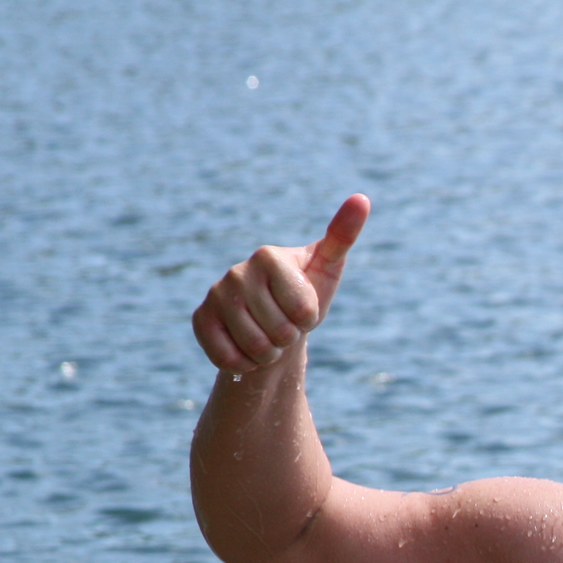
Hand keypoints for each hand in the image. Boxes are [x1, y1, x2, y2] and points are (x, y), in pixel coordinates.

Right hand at [192, 195, 369, 373]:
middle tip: (283, 323)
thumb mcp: (328, 267)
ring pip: (257, 349)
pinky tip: (246, 348)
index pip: (304, 311)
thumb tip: (362, 198)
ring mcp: (215, 295)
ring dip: (270, 353)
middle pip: (281, 333)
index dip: (308, 318)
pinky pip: (230, 360)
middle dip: (289, 338)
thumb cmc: (304, 295)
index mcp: (268, 255)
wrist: (272, 326)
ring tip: (267, 335)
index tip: (302, 307)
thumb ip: (343, 235)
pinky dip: (247, 364)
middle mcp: (236, 271)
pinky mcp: (200, 320)